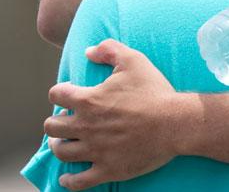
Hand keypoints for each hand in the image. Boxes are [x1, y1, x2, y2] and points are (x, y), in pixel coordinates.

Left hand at [44, 40, 178, 189]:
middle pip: (52, 127)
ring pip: (62, 152)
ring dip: (59, 146)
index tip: (68, 93)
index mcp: (89, 100)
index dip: (59, 92)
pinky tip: (66, 178)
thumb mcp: (134, 60)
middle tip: (66, 120)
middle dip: (56, 121)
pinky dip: (69, 181)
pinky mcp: (108, 169)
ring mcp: (95, 151)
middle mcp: (86, 126)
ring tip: (64, 144)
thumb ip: (109, 49)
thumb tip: (88, 51)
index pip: (56, 95)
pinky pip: (79, 182)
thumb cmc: (155, 91)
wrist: (176, 123)